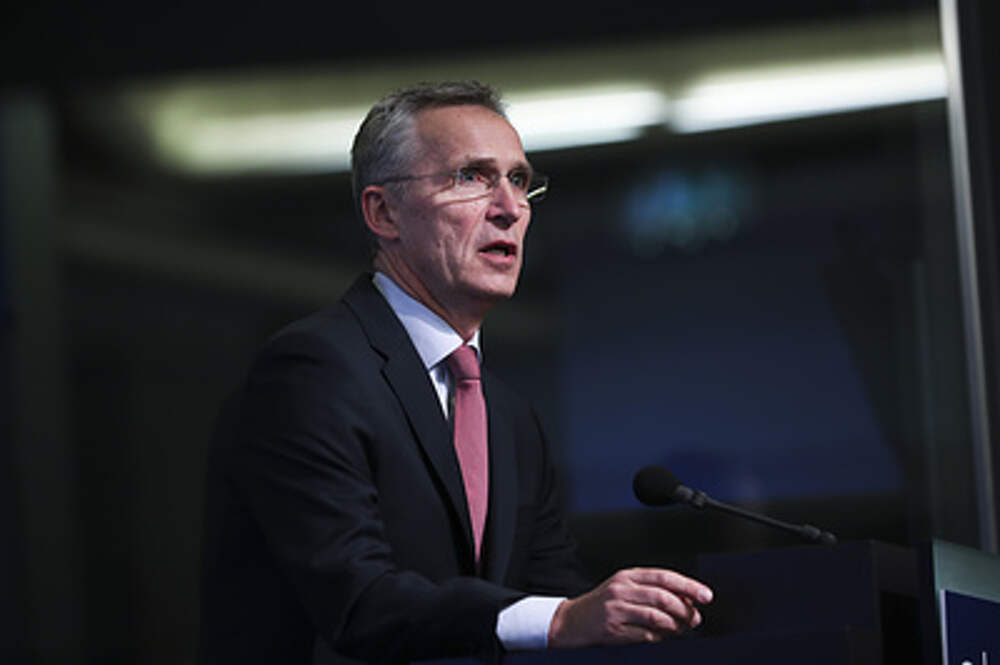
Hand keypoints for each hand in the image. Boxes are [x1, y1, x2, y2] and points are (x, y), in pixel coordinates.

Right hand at [547, 567, 712, 647]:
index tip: (706, 595)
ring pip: (657, 616)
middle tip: (695, 618)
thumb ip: (653, 590)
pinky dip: (659, 637)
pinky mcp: (613, 628)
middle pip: (663, 596)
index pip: (665, 576)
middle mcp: (622, 589)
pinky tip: (661, 636)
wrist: (572, 620)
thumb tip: (687, 602)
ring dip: (675, 625)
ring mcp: (616, 608)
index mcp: (628, 575)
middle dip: (685, 609)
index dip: (688, 586)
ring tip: (680, 629)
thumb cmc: (603, 603)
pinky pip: (645, 634)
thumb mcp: (626, 588)